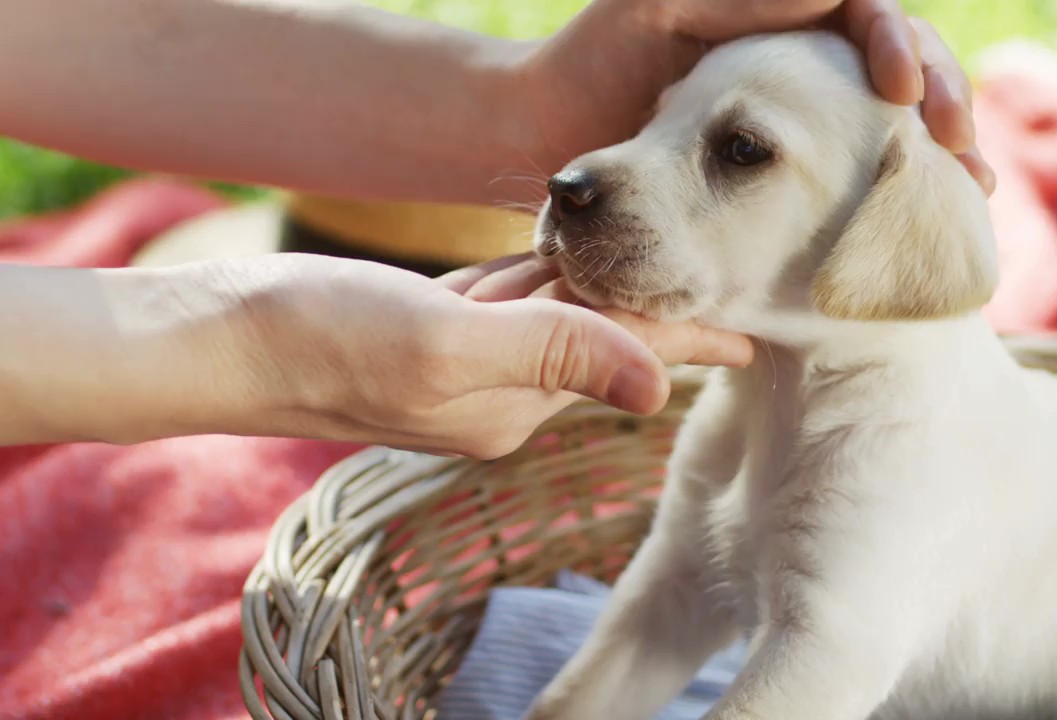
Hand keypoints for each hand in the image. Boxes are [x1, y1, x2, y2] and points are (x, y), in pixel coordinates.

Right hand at [223, 254, 751, 457]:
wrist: (225, 337)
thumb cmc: (324, 339)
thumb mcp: (447, 345)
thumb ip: (553, 356)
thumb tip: (657, 386)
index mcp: (512, 405)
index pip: (626, 358)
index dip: (694, 337)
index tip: (757, 335)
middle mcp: (498, 393)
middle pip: (600, 339)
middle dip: (659, 310)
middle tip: (725, 280)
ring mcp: (464, 363)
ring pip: (556, 317)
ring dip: (605, 291)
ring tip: (665, 270)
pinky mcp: (433, 332)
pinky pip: (508, 304)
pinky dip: (539, 281)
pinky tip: (566, 265)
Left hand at [523, 0, 993, 193]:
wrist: (544, 137)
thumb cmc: (590, 61)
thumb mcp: (655, 7)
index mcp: (783, 24)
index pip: (874, 22)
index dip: (905, 51)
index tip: (900, 94)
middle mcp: (805, 70)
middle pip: (906, 75)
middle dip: (941, 106)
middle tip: (957, 152)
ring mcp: (799, 128)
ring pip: (892, 135)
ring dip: (935, 164)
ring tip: (967, 192)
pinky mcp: (781, 184)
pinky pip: (856, 191)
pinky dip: (894, 208)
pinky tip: (919, 235)